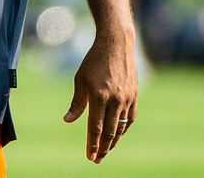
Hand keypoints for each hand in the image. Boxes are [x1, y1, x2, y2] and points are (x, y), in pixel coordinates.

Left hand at [63, 31, 137, 162]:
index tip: (89, 156)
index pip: (95, 127)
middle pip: (109, 131)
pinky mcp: (135, 95)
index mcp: (99, 96)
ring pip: (121, 127)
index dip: (92, 144)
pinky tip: (117, 134)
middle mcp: (116, 99)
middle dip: (103, 148)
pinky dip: (124, 128)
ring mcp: (127, 98)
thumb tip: (68, 121)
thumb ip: (77, 102)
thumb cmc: (94, 60)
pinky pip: (130, 118)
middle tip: (97, 160)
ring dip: (113, 141)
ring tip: (105, 150)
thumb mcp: (80, 79)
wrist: (116, 43)